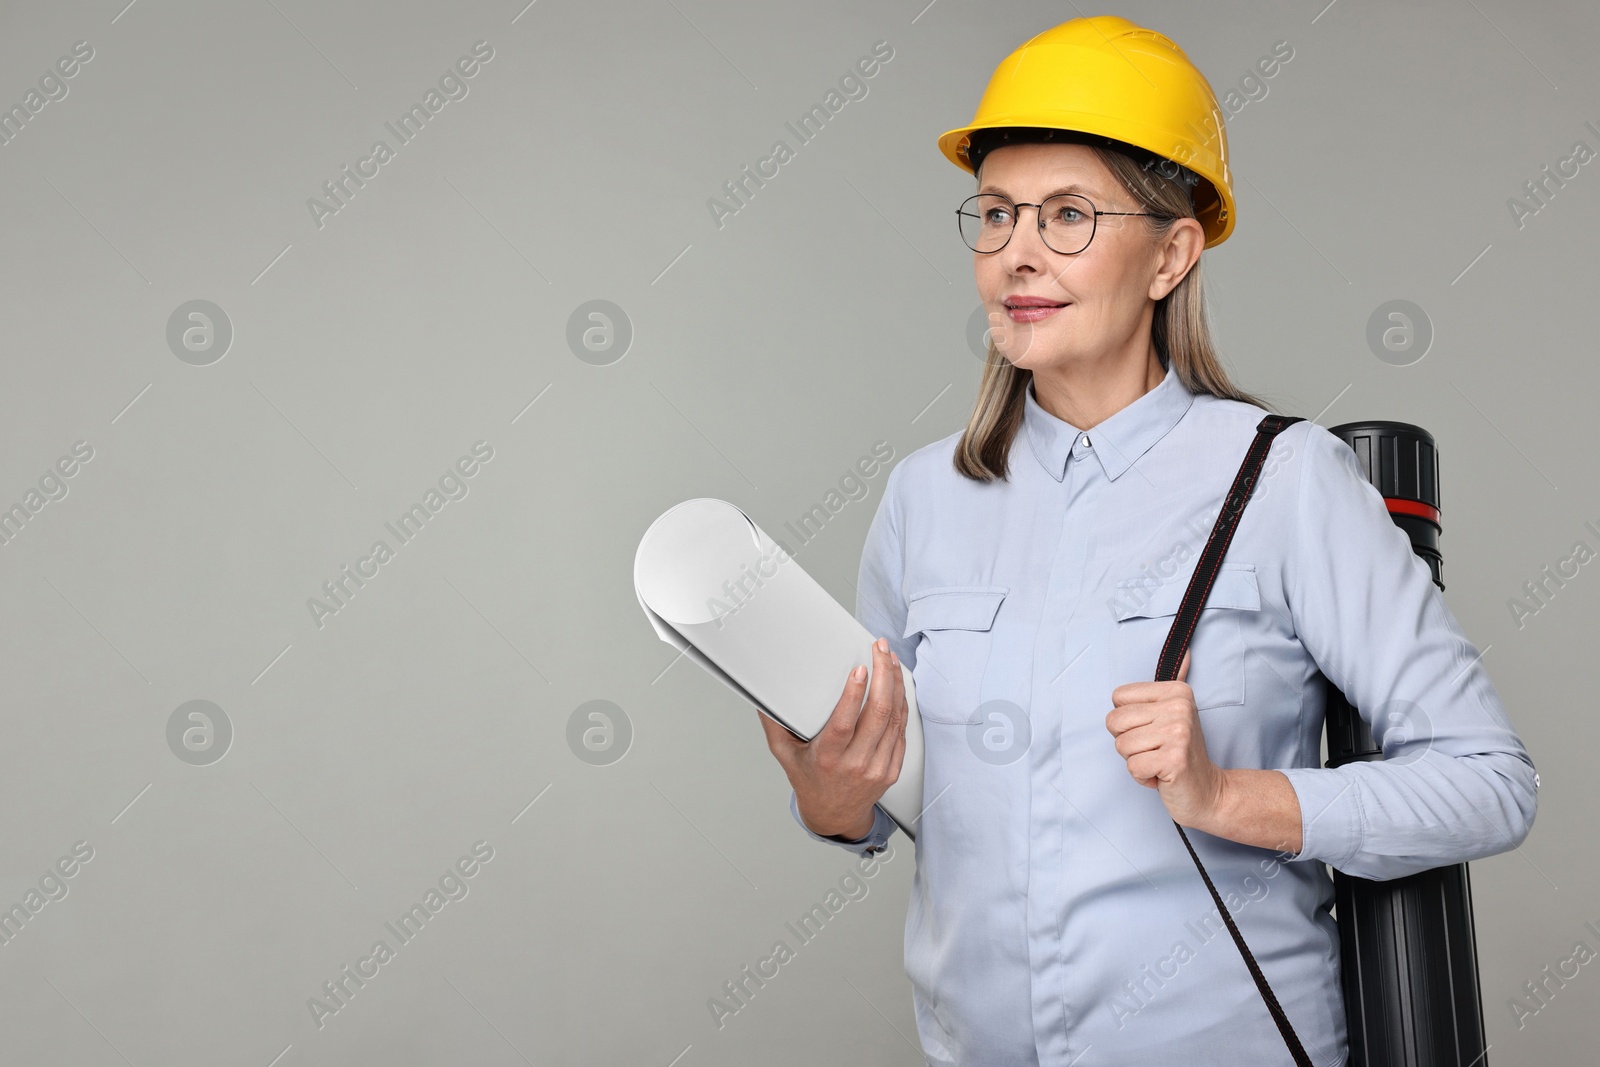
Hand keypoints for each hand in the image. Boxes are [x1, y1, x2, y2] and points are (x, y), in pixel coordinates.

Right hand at [757, 637, 907, 840]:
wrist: (835, 815)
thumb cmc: (809, 781)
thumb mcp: (785, 755)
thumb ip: (774, 724)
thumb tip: (763, 694)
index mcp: (827, 758)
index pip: (844, 723)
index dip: (854, 694)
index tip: (860, 669)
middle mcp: (856, 763)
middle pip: (878, 713)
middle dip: (884, 675)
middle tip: (881, 650)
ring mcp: (878, 767)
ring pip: (895, 718)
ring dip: (896, 684)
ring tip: (891, 660)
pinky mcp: (892, 768)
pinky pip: (902, 731)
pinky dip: (902, 704)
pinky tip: (898, 686)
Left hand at [1105, 650, 1226, 828]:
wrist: (1208, 791)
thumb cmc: (1180, 753)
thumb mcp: (1175, 714)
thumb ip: (1174, 684)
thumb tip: (1188, 652)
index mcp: (1176, 691)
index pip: (1117, 698)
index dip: (1127, 721)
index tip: (1152, 730)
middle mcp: (1179, 707)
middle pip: (1114, 721)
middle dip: (1127, 742)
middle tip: (1154, 749)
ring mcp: (1178, 733)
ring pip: (1121, 746)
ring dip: (1135, 761)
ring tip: (1159, 761)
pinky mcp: (1175, 760)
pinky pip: (1133, 766)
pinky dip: (1142, 777)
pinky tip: (1162, 775)